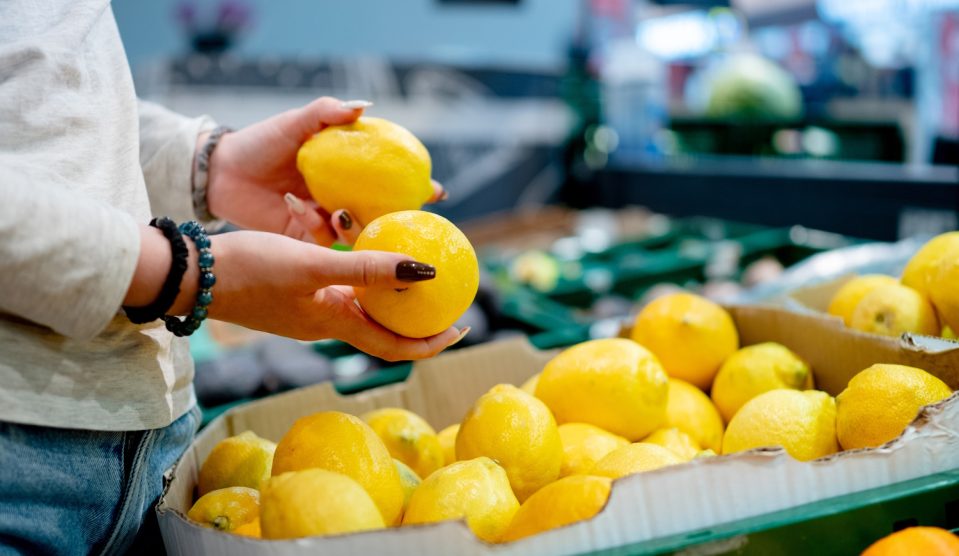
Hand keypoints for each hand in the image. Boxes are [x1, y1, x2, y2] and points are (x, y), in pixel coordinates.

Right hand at [201, 230, 466, 360]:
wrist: (189, 274)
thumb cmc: (248, 270)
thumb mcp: (312, 265)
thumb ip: (367, 269)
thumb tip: (425, 271)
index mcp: (333, 324)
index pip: (394, 346)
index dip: (432, 344)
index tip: (464, 328)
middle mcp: (324, 322)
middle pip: (384, 330)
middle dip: (419, 320)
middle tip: (449, 299)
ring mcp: (307, 309)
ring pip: (363, 307)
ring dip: (391, 295)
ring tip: (416, 270)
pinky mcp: (292, 293)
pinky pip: (341, 288)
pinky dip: (363, 276)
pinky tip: (365, 249)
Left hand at [204, 97, 443, 245]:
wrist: (223, 172)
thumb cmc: (260, 143)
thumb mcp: (295, 123)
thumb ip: (327, 113)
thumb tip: (365, 107)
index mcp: (348, 171)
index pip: (391, 179)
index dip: (416, 186)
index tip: (436, 191)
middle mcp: (343, 197)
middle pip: (384, 214)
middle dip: (402, 220)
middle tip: (409, 219)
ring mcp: (326, 220)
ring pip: (357, 233)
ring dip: (356, 226)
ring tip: (341, 212)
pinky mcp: (305, 240)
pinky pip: (322, 240)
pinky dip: (312, 223)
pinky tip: (293, 204)